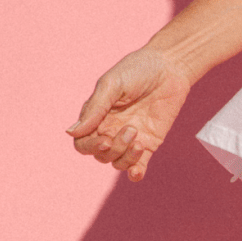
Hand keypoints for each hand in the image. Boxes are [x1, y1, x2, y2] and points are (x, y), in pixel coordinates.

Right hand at [68, 46, 191, 181]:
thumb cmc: (137, 70)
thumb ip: (94, 109)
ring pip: (118, 163)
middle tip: (130, 129)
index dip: (90, 147)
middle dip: (113, 149)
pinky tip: (137, 171)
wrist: (170, 67)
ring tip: (139, 140)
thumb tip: (71, 132)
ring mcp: (130, 138)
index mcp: (97, 117)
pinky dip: (135, 173)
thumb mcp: (112, 85)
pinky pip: (138, 167)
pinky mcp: (150, 143)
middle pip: (101, 155)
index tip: (104, 140)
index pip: (82, 143)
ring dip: (126, 158)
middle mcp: (110, 129)